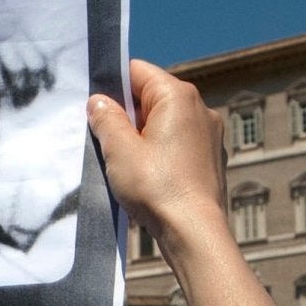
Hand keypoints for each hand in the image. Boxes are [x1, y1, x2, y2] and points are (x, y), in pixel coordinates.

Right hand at [87, 60, 226, 249]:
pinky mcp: (210, 159)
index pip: (137, 72)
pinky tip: (147, 177)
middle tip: (105, 140)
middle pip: (152, 98)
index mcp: (178, 96)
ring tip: (125, 163)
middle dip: (127, 116)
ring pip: (165, 123)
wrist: (194, 232)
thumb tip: (99, 102)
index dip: (112, 87)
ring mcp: (209, 135)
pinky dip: (160, 154)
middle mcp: (200, 108)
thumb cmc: (158, 189)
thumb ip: (106, 119)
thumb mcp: (119, 150)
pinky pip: (178, 145)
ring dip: (142, 137)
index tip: (95, 109)